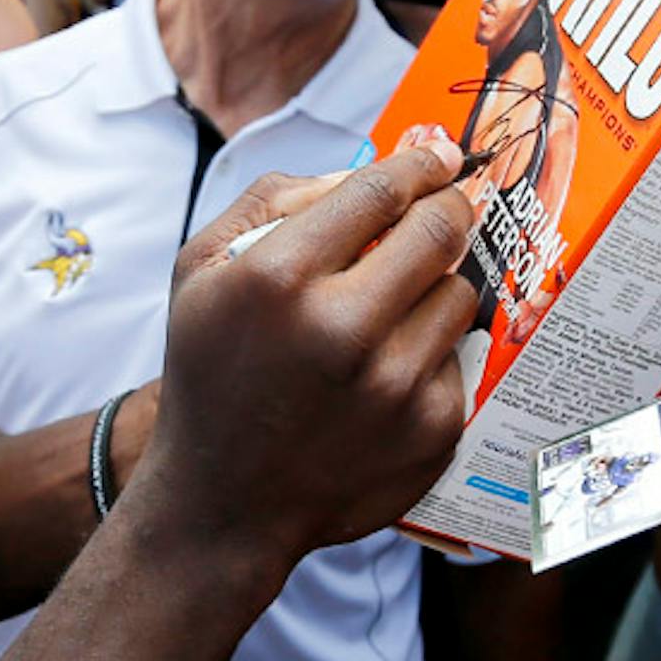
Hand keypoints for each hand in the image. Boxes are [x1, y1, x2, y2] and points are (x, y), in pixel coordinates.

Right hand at [141, 147, 475, 567]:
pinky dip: (431, 354)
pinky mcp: (434, 430)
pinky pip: (461, 357)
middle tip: (442, 209)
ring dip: (434, 288)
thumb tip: (373, 171)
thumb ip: (275, 201)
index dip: (420, 163)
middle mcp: (341, 330)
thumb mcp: (200, 271)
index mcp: (277, 279)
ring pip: (460, 293)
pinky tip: (384, 376)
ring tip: (389, 313)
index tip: (438, 157)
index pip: (380, 189)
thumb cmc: (211, 373)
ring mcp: (395, 386)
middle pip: (440, 230)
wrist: (225, 502)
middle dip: (447, 209)